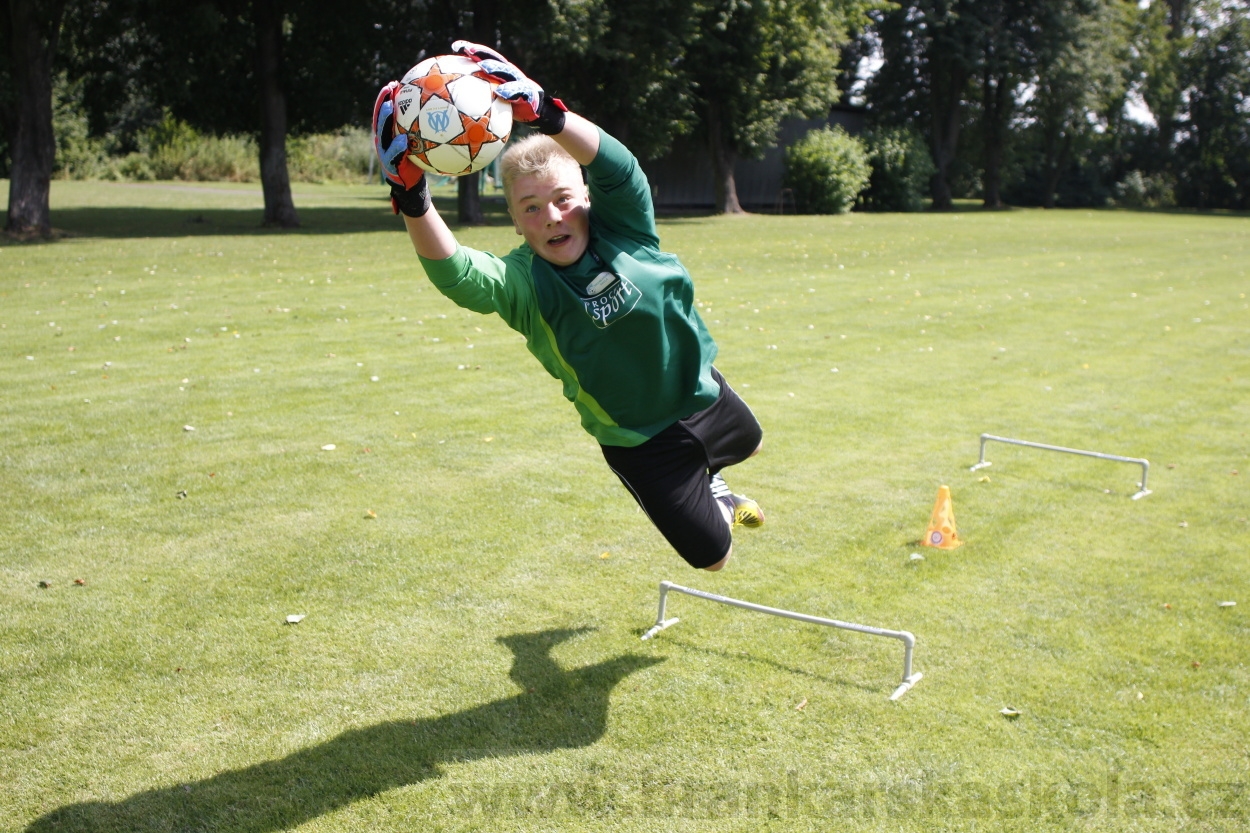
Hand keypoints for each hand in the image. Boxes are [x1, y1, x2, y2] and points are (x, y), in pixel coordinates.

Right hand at [372, 81, 423, 189]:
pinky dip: (397, 147)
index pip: (385, 113)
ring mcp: (385, 152)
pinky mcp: (391, 165)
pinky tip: (403, 139)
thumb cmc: (417, 160)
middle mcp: (384, 141)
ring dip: (385, 119)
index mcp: (389, 134)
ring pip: (383, 133)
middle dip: (382, 102)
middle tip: (388, 89)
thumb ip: (423, 129)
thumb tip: (441, 112)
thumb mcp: (420, 143)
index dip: (386, 98)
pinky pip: (393, 154)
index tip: (392, 84)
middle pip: (380, 119)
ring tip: (390, 107)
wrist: (410, 184)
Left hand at [451, 40, 566, 133]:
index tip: (456, 46)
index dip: (472, 50)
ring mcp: (521, 82)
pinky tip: (500, 93)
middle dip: (482, 53)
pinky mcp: (530, 94)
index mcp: (502, 73)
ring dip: (496, 69)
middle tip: (468, 51)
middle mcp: (511, 74)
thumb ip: (482, 97)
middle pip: (495, 60)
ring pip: (507, 72)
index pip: (486, 58)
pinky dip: (510, 92)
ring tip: (484, 67)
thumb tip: (459, 103)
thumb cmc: (513, 108)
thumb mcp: (496, 101)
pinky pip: (519, 92)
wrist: (539, 115)